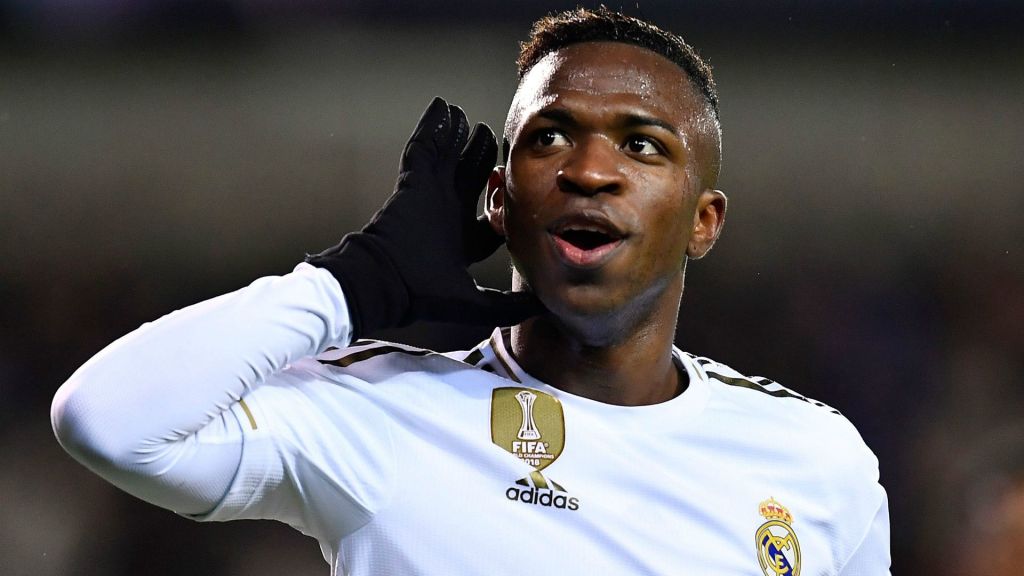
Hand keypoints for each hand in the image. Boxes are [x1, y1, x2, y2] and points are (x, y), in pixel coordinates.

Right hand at [307, 97, 542, 337]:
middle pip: (469, 180)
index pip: (488, 217)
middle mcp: (447, 215)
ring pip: (448, 158)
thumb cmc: (422, 294)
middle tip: (492, 140)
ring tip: (468, 118)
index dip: (503, 205)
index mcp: (461, 241)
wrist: (384, 283)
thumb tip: (540, 306)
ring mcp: (429, 194)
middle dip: (481, 161)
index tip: (515, 193)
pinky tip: (442, 106)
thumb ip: (506, 307)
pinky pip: (425, 146)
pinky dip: (433, 126)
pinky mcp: (415, 180)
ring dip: (459, 137)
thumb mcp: (474, 305)